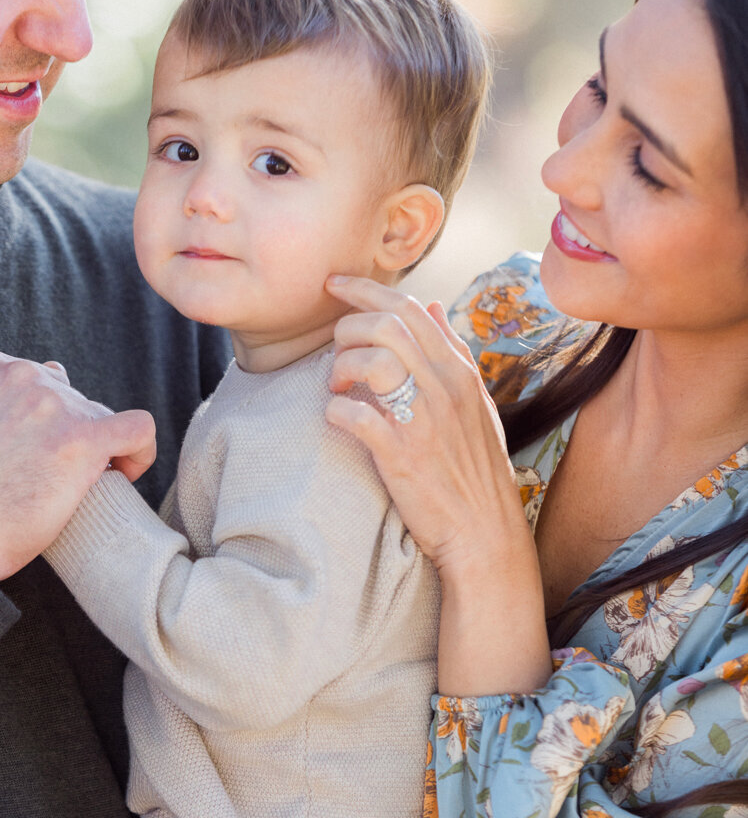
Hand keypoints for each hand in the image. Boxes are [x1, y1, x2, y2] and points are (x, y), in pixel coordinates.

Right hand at [0, 351, 155, 581]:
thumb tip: (26, 399)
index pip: (40, 378)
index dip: (46, 417)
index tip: (37, 449)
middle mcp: (23, 376)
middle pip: (71, 399)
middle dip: (66, 436)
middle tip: (48, 479)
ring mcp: (54, 404)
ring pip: (99, 417)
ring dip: (94, 450)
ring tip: (72, 489)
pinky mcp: (83, 438)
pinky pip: (139, 429)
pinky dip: (140, 452)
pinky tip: (124, 475)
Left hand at [324, 275, 522, 570]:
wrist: (483, 531)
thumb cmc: (474, 467)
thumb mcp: (475, 401)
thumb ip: (452, 351)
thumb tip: (431, 305)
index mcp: (459, 370)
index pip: (409, 308)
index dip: (364, 290)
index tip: (334, 285)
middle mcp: (444, 386)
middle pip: (385, 324)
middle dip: (347, 326)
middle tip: (335, 349)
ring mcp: (423, 419)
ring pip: (370, 359)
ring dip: (340, 366)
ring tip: (338, 386)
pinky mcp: (400, 454)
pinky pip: (354, 415)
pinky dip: (335, 411)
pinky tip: (337, 419)